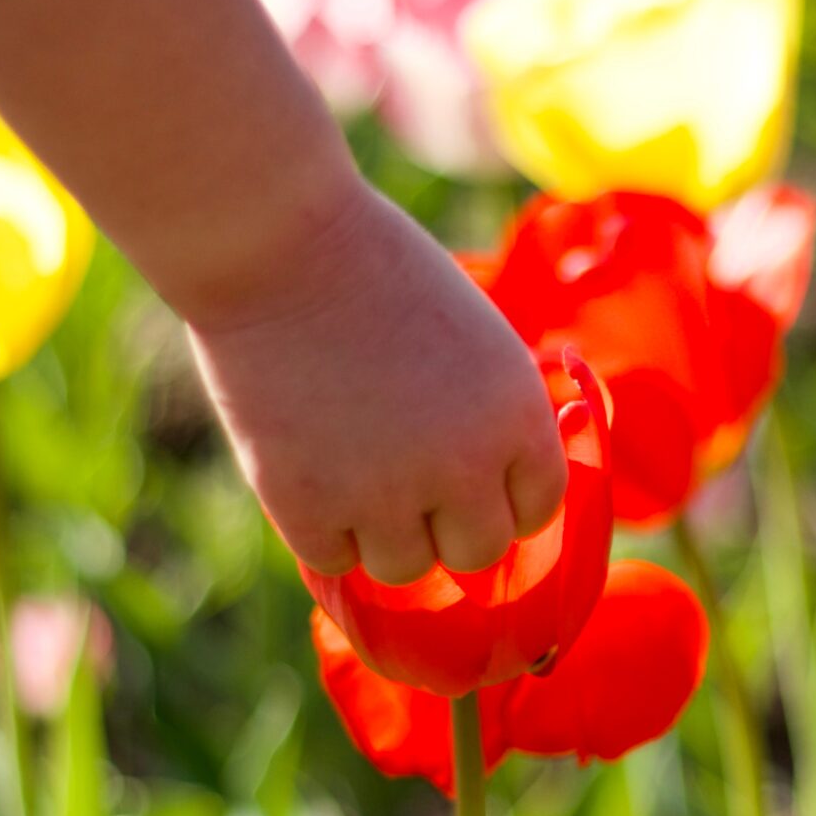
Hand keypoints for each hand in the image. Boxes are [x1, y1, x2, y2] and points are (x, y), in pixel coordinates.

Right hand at [187, 184, 566, 584]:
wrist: (279, 246)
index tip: (465, 471)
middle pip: (476, 555)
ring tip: (351, 458)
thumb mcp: (479, 341)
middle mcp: (463, 467)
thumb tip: (495, 504)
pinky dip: (322, 526)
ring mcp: (384, 495)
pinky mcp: (307, 508)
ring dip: (381, 530)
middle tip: (406, 477)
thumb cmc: (382, 276)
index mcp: (518, 418)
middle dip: (446, 525)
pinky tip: (309, 464)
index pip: (536, 509)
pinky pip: (334, 561)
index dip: (500, 494)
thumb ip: (495, 421)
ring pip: (404, 568)